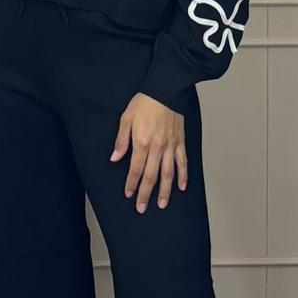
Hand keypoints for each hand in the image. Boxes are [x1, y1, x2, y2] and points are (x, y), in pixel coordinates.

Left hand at [109, 93, 187, 212]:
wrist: (166, 89)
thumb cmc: (144, 102)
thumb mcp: (126, 119)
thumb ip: (121, 141)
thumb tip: (115, 158)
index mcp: (142, 142)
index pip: (135, 169)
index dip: (131, 184)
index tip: (129, 195)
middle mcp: (157, 147)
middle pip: (151, 176)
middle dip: (145, 193)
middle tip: (142, 208)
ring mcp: (170, 146)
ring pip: (168, 174)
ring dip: (165, 191)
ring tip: (162, 204)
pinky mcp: (180, 142)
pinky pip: (183, 162)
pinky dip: (183, 176)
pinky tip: (181, 187)